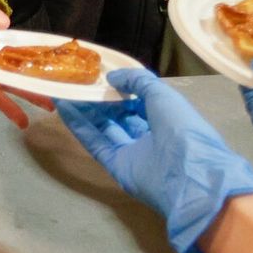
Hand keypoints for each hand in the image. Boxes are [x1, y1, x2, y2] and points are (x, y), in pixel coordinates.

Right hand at [58, 68, 252, 252]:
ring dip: (87, 110)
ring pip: (106, 128)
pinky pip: (96, 143)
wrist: (187, 176)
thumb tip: (112, 77)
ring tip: (66, 91)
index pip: (142, 102)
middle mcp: (150, 136)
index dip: (125, 89)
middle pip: (121, 115)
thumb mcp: (164, 96)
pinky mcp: (116, 166)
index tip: (104, 76)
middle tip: (81, 82)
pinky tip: (64, 108)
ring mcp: (133, 152)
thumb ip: (138, 81)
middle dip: (103, 100)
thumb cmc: (182, 129)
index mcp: (168, 120)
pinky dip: (80, 127)